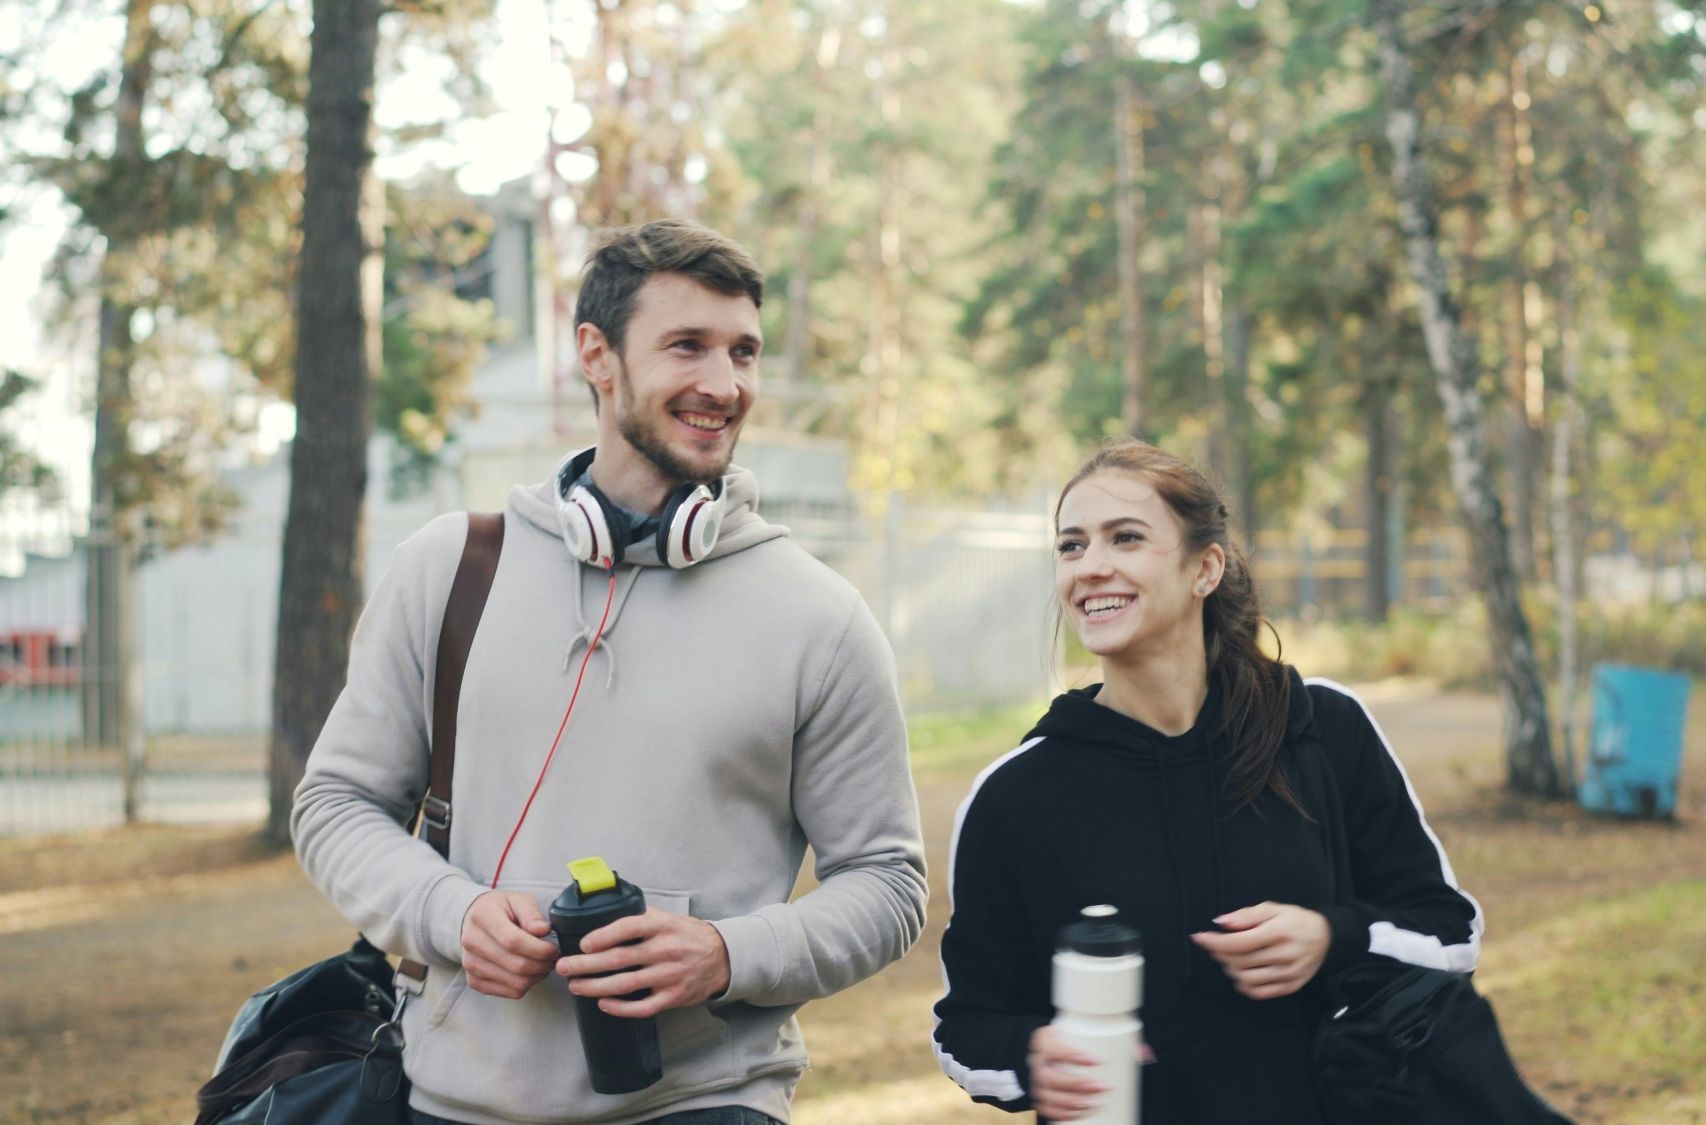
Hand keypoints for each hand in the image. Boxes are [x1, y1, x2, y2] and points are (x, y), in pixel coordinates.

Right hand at [460, 890, 560, 998]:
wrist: (474, 921)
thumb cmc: (501, 910)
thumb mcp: (518, 900)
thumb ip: (531, 914)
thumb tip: (543, 930)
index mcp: (483, 917)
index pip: (514, 941)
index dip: (539, 949)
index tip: (554, 949)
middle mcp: (472, 942)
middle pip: (517, 965)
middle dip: (543, 965)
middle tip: (553, 958)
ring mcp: (470, 964)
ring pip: (516, 983)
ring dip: (537, 977)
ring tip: (543, 964)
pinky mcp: (474, 980)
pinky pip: (509, 992)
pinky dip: (526, 985)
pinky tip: (530, 972)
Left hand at [557, 907, 730, 1017]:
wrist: (723, 957)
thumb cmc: (688, 935)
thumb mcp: (668, 917)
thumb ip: (640, 916)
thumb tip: (604, 912)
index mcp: (662, 926)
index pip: (627, 928)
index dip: (602, 936)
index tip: (583, 944)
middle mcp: (665, 949)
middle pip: (619, 959)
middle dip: (586, 964)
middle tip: (564, 966)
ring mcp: (669, 975)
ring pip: (626, 984)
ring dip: (595, 986)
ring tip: (576, 986)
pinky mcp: (673, 997)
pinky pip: (642, 1007)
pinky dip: (620, 1008)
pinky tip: (603, 1004)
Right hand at [1026, 1024, 1113, 1121]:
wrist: (1049, 1049)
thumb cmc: (1070, 1040)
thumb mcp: (1082, 1032)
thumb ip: (1113, 1040)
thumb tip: (1143, 1053)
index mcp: (1046, 1040)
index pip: (1053, 1047)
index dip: (1073, 1055)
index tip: (1096, 1061)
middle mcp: (1038, 1060)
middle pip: (1050, 1075)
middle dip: (1077, 1084)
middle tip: (1100, 1086)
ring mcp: (1037, 1080)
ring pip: (1048, 1094)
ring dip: (1071, 1101)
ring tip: (1092, 1102)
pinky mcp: (1040, 1095)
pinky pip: (1045, 1107)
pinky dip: (1061, 1112)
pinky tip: (1079, 1112)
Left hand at [1192, 901, 1330, 999]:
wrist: (1327, 937)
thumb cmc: (1296, 920)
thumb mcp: (1273, 908)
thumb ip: (1246, 915)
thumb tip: (1220, 922)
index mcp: (1278, 932)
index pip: (1237, 943)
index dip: (1214, 942)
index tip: (1199, 937)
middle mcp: (1284, 956)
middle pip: (1239, 962)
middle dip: (1220, 953)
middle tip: (1216, 944)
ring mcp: (1288, 974)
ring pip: (1246, 979)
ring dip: (1230, 969)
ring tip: (1230, 958)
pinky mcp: (1291, 986)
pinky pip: (1260, 993)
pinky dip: (1244, 986)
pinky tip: (1241, 974)